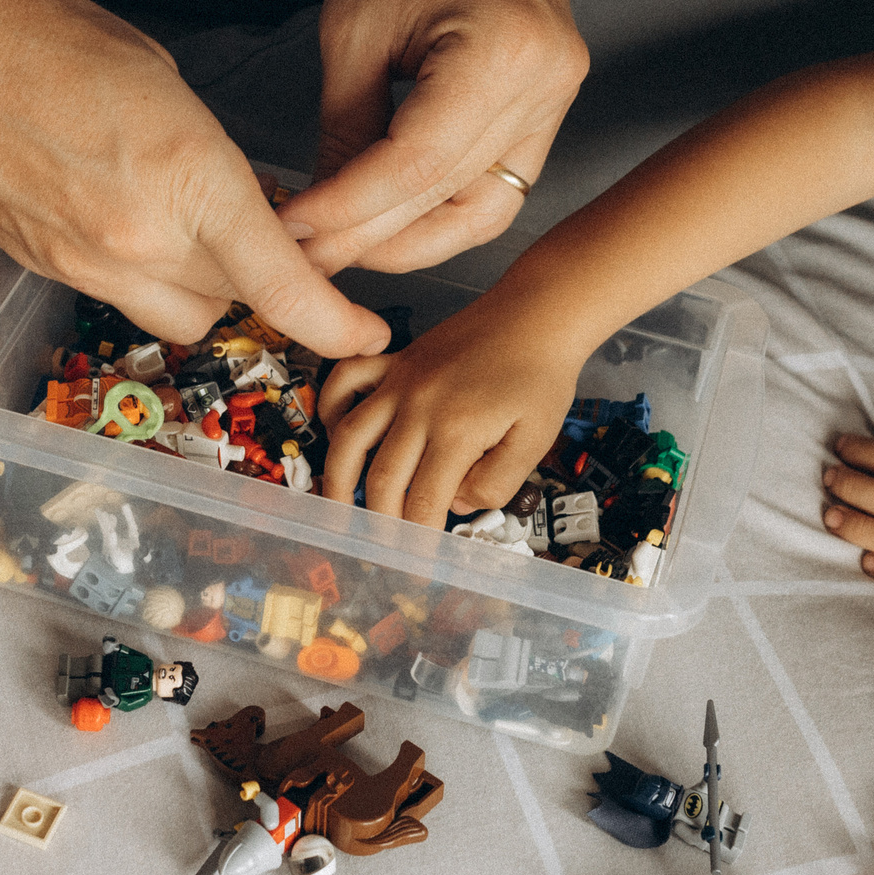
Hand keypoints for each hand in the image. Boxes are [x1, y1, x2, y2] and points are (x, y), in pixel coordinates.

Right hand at [0, 0, 388, 357]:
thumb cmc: (28, 26)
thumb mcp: (156, 73)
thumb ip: (208, 153)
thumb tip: (240, 196)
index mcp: (184, 176)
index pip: (281, 283)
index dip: (336, 323)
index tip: (369, 333)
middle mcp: (135, 239)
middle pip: (235, 303)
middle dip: (260, 278)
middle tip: (265, 228)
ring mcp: (80, 263)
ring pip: (176, 312)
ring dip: (201, 282)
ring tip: (187, 219)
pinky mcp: (38, 267)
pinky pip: (116, 295)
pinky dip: (140, 271)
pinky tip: (125, 212)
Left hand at [278, 0, 586, 274]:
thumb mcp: (353, 28)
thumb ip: (343, 132)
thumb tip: (319, 217)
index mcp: (502, 51)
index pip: (416, 166)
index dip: (349, 212)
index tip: (292, 235)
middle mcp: (548, 82)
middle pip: (450, 195)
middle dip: (371, 237)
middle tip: (305, 256)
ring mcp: (559, 96)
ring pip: (484, 207)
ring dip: (411, 238)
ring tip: (343, 247)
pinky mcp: (549, 103)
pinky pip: (499, 183)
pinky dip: (442, 209)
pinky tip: (389, 220)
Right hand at [318, 287, 579, 524]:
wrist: (537, 314)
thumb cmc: (541, 376)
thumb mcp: (536, 440)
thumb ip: (497, 482)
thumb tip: (455, 503)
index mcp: (457, 431)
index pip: (424, 500)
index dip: (418, 536)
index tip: (417, 560)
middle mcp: (419, 406)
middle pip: (382, 478)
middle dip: (381, 520)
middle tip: (384, 544)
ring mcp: (400, 380)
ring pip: (350, 436)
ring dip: (338, 477)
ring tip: (337, 506)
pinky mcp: (395, 360)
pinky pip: (346, 380)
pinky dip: (332, 407)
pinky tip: (336, 432)